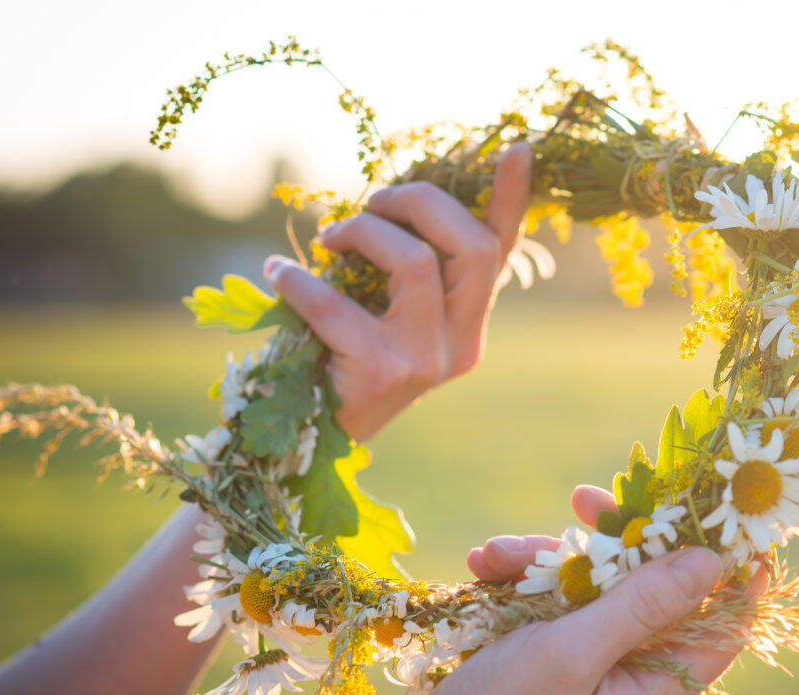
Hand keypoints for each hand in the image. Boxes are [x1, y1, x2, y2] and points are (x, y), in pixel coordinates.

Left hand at [262, 144, 532, 441]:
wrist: (306, 442)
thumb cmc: (341, 362)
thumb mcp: (385, 312)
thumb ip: (406, 269)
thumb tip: (394, 201)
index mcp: (468, 326)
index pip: (500, 254)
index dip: (511, 199)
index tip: (519, 148)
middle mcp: (461, 345)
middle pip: (470, 246)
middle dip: (418, 202)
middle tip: (370, 201)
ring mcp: (427, 362)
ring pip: (416, 261)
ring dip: (364, 231)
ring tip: (328, 239)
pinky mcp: (383, 375)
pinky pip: (338, 305)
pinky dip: (301, 281)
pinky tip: (279, 274)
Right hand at [390, 486, 756, 694]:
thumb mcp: (571, 653)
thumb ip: (643, 603)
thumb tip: (712, 561)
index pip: (725, 623)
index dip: (733, 568)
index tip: (726, 508)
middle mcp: (637, 684)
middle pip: (653, 592)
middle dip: (610, 547)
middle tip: (582, 500)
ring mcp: (596, 674)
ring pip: (598, 590)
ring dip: (547, 563)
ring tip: (494, 557)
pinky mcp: (557, 665)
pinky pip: (559, 607)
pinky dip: (524, 584)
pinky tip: (484, 569)